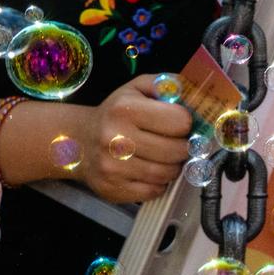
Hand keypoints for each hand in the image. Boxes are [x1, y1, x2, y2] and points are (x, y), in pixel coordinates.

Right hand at [76, 75, 192, 203]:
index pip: (180, 121)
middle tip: (177, 143)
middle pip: (176, 150)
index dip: (185, 123)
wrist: (78, 142)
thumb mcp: (137, 88)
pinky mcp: (112, 188)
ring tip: (165, 157)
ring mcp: (112, 166)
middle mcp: (116, 138)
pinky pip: (154, 191)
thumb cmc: (116, 113)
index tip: (179, 123)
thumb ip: (167, 84)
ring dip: (173, 167)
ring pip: (167, 173)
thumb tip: (195, 93)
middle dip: (183, 147)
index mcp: (125, 109)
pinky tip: (150, 171)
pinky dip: (159, 183)